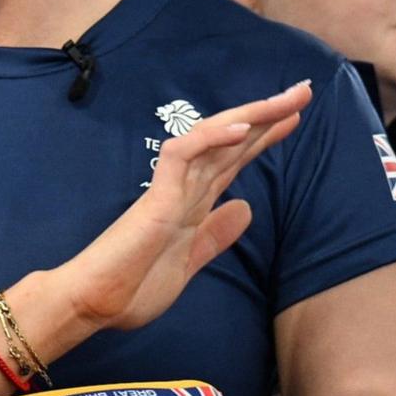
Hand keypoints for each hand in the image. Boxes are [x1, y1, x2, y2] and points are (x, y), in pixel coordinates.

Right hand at [53, 80, 310, 332]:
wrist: (92, 304)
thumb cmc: (130, 287)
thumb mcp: (189, 262)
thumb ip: (214, 235)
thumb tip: (245, 208)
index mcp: (191, 204)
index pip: (232, 160)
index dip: (262, 137)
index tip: (293, 118)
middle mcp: (183, 189)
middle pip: (229, 142)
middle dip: (266, 115)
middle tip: (303, 91)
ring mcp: (169, 190)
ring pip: (211, 139)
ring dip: (249, 117)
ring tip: (285, 99)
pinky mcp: (156, 198)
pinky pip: (183, 156)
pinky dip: (210, 139)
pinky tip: (241, 129)